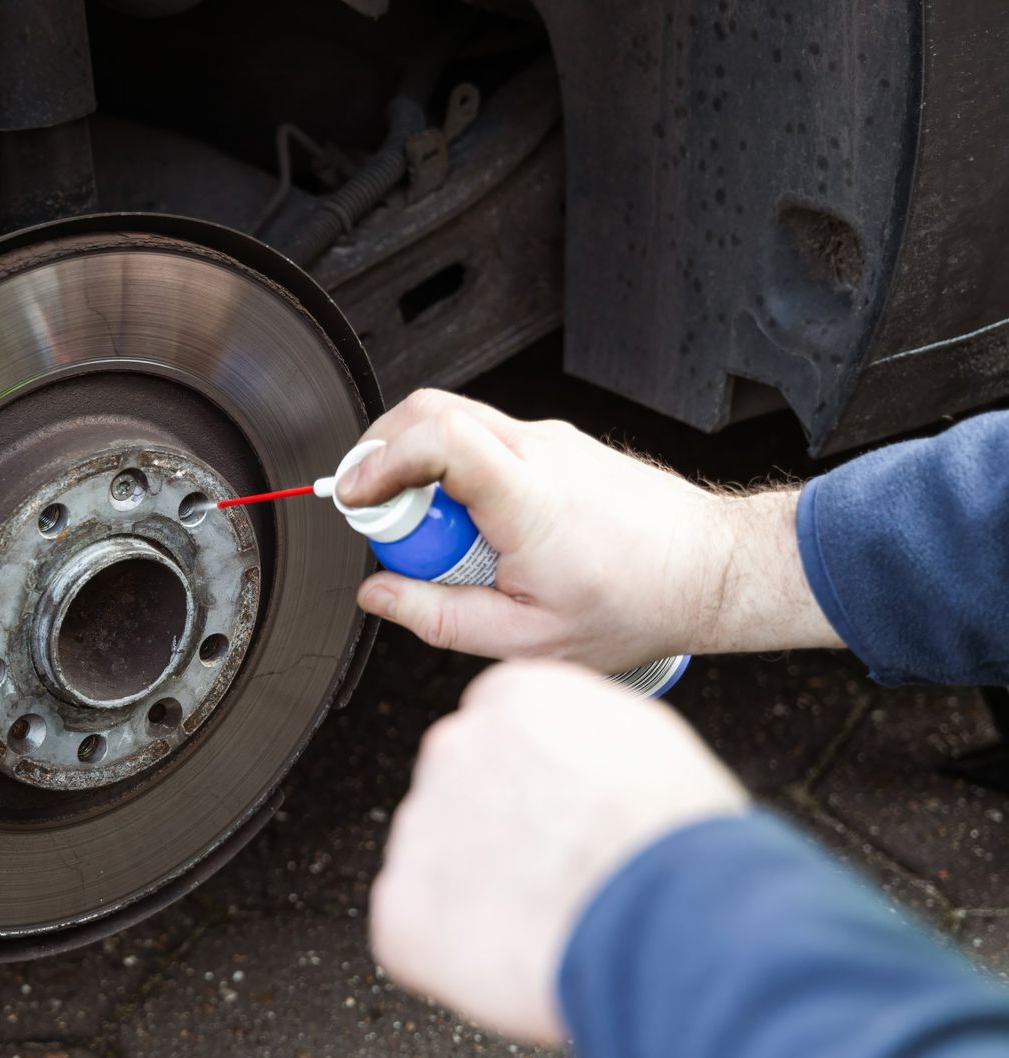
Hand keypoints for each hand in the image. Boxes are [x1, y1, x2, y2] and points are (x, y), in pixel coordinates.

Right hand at [335, 389, 839, 667]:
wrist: (711, 570)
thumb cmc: (635, 605)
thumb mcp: (525, 639)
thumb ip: (438, 617)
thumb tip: (377, 594)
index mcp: (529, 498)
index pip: (437, 438)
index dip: (379, 460)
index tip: (354, 499)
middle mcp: (538, 450)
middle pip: (428, 412)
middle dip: (380, 456)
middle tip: (376, 516)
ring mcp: (549, 438)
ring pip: (452, 420)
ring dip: (417, 466)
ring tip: (432, 533)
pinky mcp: (555, 442)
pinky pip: (481, 439)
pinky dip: (452, 472)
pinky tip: (471, 528)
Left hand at [369, 661, 748, 1043]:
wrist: (667, 916)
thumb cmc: (676, 844)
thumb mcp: (648, 751)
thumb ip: (583, 749)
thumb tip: (574, 778)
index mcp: (514, 700)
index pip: (498, 733)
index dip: (534, 790)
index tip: (558, 822)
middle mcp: (453, 749)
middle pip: (460, 795)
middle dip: (497, 839)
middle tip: (555, 882)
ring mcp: (419, 824)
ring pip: (435, 864)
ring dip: (475, 897)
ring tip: (548, 925)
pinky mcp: (401, 905)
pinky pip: (413, 932)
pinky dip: (451, 957)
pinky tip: (513, 960)